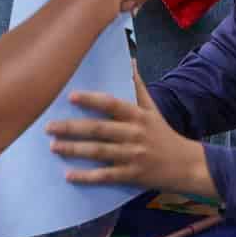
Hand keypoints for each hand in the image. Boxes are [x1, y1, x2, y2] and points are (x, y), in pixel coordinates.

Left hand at [47, 68, 213, 193]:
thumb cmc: (164, 135)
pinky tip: (68, 175)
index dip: (91, 100)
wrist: (187, 166)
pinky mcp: (132, 175)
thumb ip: (138, 87)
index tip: (70, 96)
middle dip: (72, 128)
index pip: (111, 104)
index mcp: (138, 116)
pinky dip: (86, 176)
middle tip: (48, 127)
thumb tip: (129, 60)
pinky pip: (105, 176)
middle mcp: (135, 134)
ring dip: (74, 149)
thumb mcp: (153, 109)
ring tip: (53, 146)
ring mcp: (133, 156)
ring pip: (99, 152)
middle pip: (99, 129)